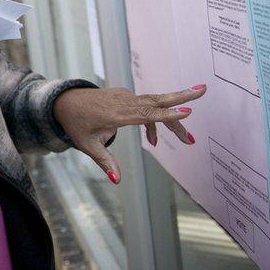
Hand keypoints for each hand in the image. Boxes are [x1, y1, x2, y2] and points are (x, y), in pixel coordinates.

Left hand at [52, 84, 207, 183]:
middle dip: (181, 97)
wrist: (65, 102)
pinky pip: (146, 106)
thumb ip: (105, 161)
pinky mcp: (126, 96)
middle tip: (203, 90)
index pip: (145, 114)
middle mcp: (123, 102)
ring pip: (155, 104)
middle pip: (156, 101)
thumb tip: (117, 180)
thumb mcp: (87, 145)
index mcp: (115, 115)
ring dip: (173, 115)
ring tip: (189, 138)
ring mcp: (126, 97)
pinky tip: (154, 139)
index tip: (187, 110)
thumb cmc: (76, 124)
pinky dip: (155, 120)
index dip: (167, 114)